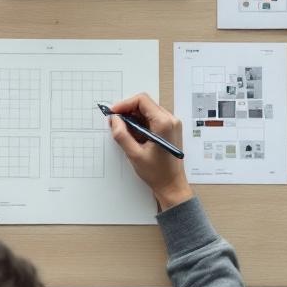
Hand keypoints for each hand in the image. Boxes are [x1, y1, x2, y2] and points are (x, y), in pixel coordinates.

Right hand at [108, 93, 192, 210]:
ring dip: (134, 119)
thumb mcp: (134, 154)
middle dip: (128, 111)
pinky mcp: (170, 129)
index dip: (125, 104)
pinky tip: (135, 137)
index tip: (113, 113)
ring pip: (148, 111)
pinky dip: (141, 124)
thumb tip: (114, 119)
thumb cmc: (157, 173)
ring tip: (125, 133)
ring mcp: (172, 124)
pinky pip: (152, 119)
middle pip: (145, 104)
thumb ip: (122, 135)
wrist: (172, 185)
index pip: (142, 101)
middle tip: (115, 123)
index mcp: (164, 123)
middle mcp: (171, 120)